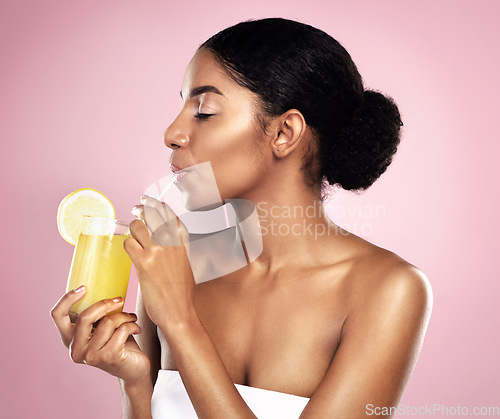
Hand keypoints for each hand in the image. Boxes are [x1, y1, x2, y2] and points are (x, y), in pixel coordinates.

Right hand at [50, 287, 150, 384]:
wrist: (134, 368)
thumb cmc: (118, 342)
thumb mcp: (102, 326)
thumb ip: (96, 314)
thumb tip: (103, 285)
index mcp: (69, 339)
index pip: (57, 315)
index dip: (67, 299)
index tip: (84, 287)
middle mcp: (75, 350)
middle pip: (85, 316)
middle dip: (105, 304)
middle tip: (120, 300)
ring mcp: (91, 356)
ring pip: (108, 322)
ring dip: (124, 316)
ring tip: (131, 318)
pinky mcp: (109, 358)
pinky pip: (122, 330)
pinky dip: (132, 325)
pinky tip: (136, 329)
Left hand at [125, 196, 194, 330]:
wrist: (179, 312)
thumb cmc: (182, 292)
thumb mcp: (185, 263)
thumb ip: (175, 248)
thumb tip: (161, 240)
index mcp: (182, 241)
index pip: (169, 214)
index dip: (157, 205)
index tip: (150, 202)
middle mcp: (171, 242)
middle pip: (152, 214)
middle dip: (142, 209)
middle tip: (137, 208)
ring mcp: (157, 251)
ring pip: (137, 226)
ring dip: (132, 228)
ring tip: (132, 233)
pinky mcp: (144, 263)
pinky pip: (129, 244)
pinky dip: (127, 245)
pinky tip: (129, 250)